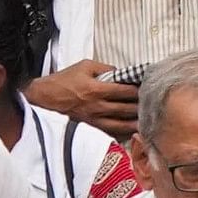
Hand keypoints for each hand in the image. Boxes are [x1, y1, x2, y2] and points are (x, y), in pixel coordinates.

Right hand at [29, 62, 144, 133]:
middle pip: (126, 108)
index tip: (149, 87)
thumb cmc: (63, 80)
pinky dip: (123, 131)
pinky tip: (132, 130)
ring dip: (136, 121)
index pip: (125, 91)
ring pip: (121, 123)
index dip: (139, 89)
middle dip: (141, 105)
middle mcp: (97, 107)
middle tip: (154, 103)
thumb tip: (122, 73)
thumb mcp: (84, 66)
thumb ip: (105, 69)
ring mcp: (94, 120)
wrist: (43, 99)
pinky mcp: (90, 127)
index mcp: (97, 90)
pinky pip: (110, 131)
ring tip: (149, 120)